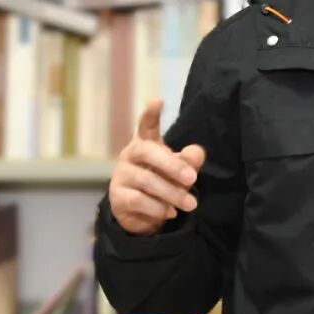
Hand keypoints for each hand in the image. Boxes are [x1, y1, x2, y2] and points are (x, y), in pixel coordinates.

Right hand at [108, 100, 206, 235]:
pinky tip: (171, 213)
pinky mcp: (117, 197)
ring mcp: (121, 175)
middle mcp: (130, 155)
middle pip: (147, 152)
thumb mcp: (179, 171)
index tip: (159, 100)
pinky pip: (138, 201)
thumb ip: (189, 161)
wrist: (139, 213)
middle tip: (192, 178)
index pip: (146, 126)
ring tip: (191, 204)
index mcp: (145, 143)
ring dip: (172, 193)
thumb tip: (196, 153)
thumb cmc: (162, 182)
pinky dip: (157, 208)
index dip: (151, 114)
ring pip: (146, 180)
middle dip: (172, 165)